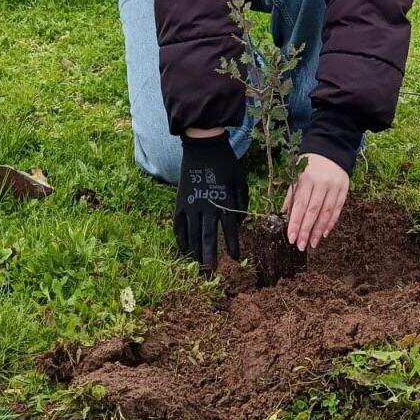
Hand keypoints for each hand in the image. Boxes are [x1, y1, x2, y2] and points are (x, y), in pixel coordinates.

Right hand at [174, 133, 246, 270]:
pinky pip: (178, 224)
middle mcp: (207, 206)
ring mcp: (191, 204)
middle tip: (210, 274)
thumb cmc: (226, 163)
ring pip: (192, 234)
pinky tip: (184, 250)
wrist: (203, 146)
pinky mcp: (180, 201)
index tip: (234, 259)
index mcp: (224, 201)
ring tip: (197, 266)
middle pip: (207, 237)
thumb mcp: (240, 180)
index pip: (228, 230)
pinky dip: (180, 238)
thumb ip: (242, 202)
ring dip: (194, 252)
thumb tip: (240, 222)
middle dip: (209, 257)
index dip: (231, 245)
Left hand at [283, 153, 349, 251]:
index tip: (291, 237)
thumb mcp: (296, 174)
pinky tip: (324, 233)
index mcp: (307, 179)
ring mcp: (334, 186)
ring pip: (327, 212)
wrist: (330, 148)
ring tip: (313, 244)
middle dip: (306, 230)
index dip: (296, 222)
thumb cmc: (309, 163)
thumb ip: (292, 194)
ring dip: (319, 230)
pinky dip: (331, 222)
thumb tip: (284, 215)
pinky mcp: (344, 189)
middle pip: (313, 211)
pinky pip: (338, 209)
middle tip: (301, 245)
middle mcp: (321, 183)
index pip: (300, 205)